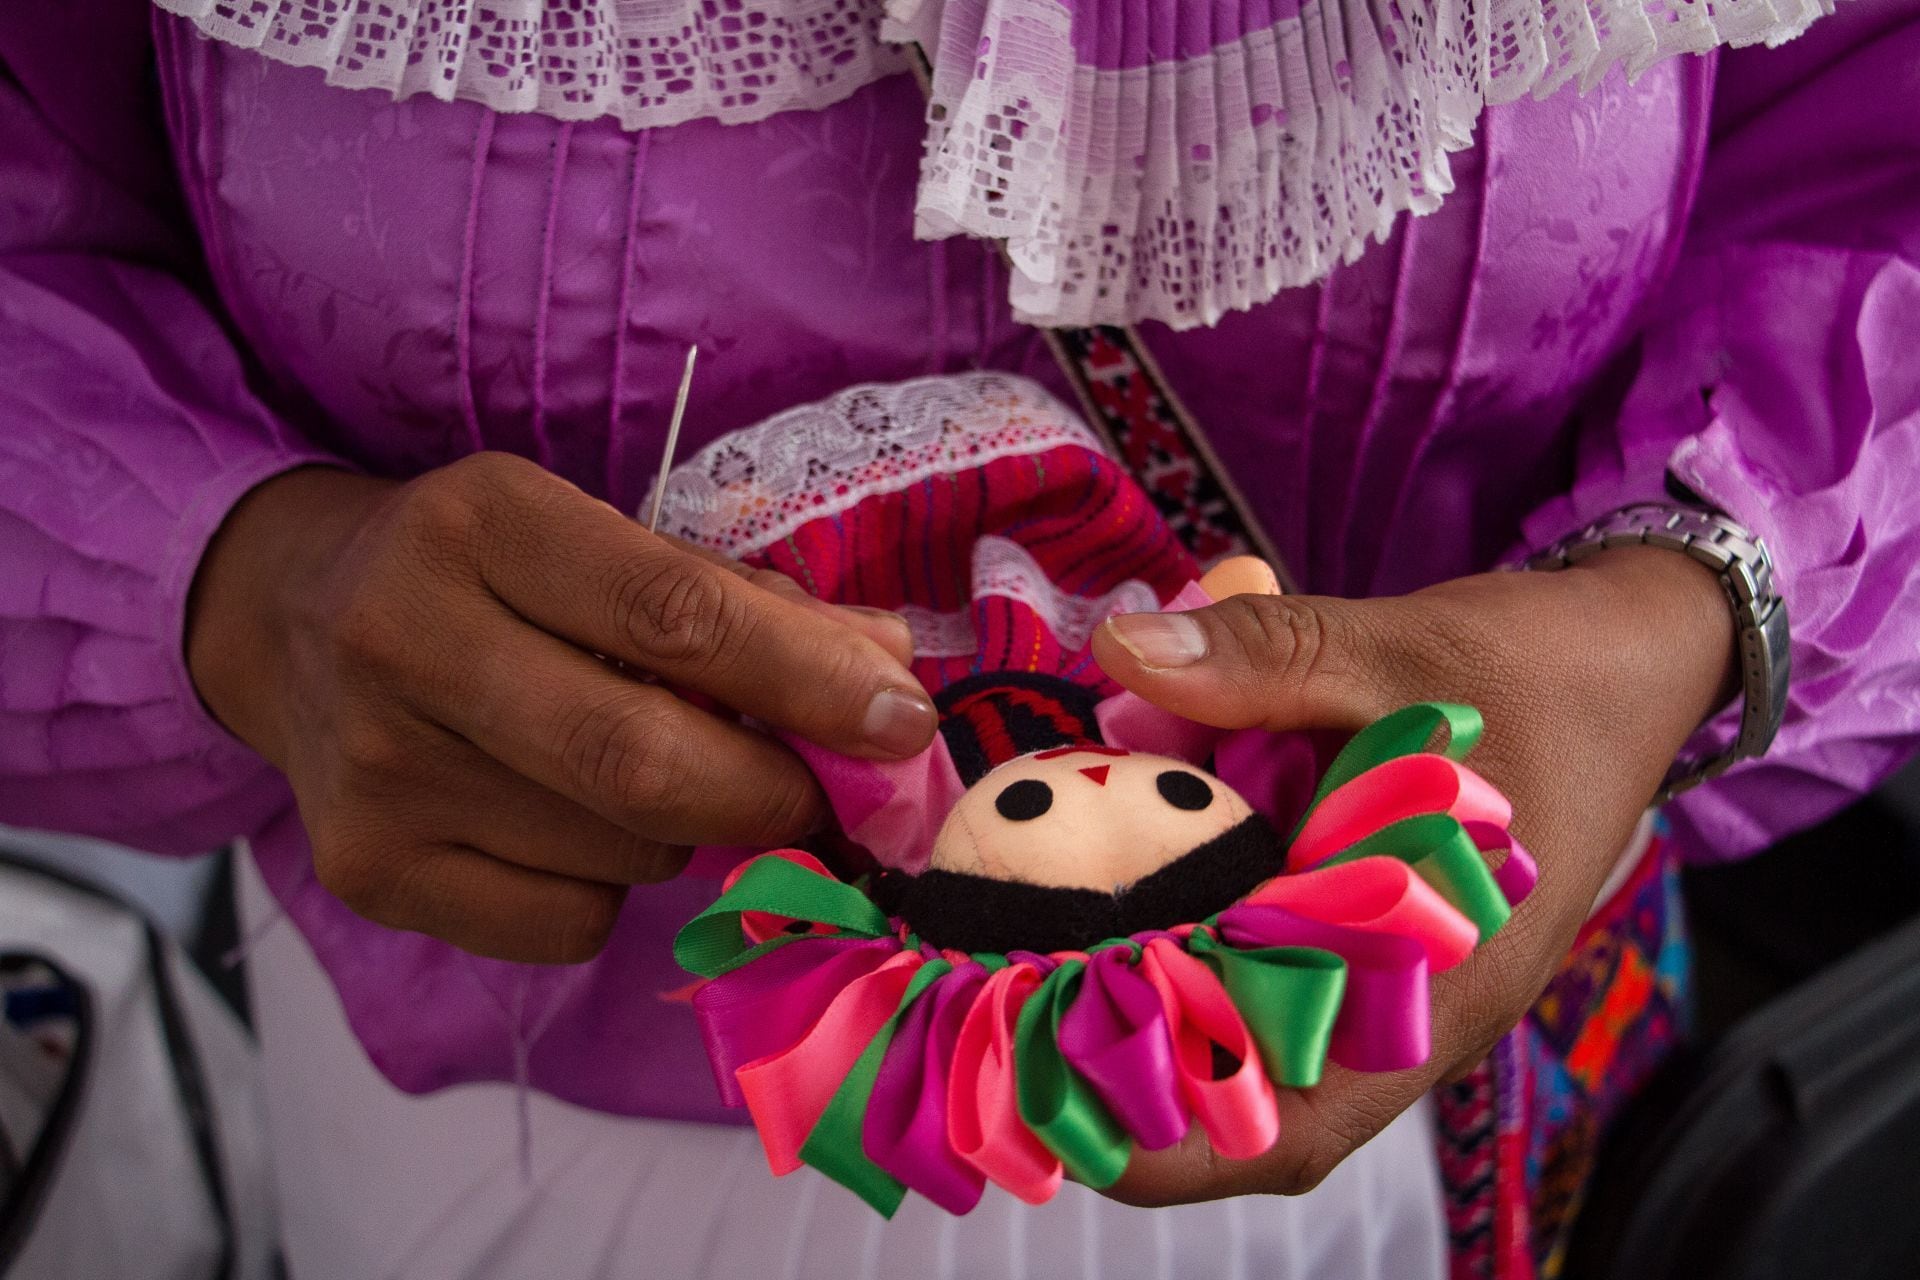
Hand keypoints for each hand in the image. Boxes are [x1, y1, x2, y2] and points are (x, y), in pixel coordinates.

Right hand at [186, 455, 935, 962]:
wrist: (290, 621)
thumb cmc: (492, 573)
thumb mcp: (604, 542)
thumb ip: (749, 604)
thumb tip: (890, 674)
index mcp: (482, 522)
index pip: (676, 614)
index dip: (809, 678)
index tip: (903, 722)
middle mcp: (406, 640)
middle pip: (643, 760)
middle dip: (773, 794)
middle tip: (826, 800)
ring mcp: (375, 770)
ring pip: (622, 851)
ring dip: (687, 833)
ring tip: (650, 777)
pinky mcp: (366, 870)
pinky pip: (566, 922)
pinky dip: (612, 890)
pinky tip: (568, 826)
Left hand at [1089, 546, 1737, 1201]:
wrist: (1631, 653)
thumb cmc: (1541, 671)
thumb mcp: (1404, 647)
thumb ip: (1266, 656)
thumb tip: (1124, 653)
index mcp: (1442, 980)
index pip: (1296, 1124)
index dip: (1171, 1140)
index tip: (1053, 1101)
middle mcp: (1414, 1002)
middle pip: (1258, 1101)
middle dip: (1132, 1085)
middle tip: (1005, 1025)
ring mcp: (1394, 970)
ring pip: (1259, 1039)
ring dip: (1155, 1018)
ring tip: (1032, 973)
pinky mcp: (1373, 924)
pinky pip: (1275, 967)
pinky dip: (1194, 947)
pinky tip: (1118, 892)